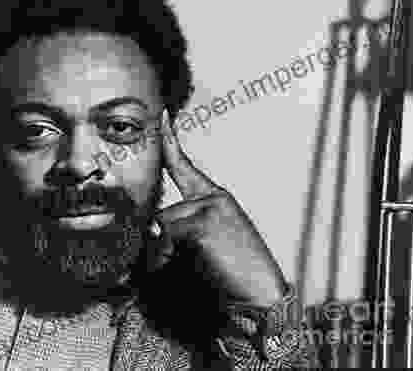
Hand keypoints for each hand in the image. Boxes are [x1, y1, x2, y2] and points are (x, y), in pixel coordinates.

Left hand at [147, 110, 287, 306]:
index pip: (185, 166)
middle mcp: (212, 198)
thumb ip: (185, 224)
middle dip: (160, 239)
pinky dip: (164, 257)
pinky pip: (164, 238)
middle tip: (181, 261)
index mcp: (216, 198)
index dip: (169, 141)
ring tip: (189, 266)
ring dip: (162, 252)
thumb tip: (150, 224)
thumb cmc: (236, 270)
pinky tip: (185, 266)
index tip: (161, 117)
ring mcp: (208, 209)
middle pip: (161, 211)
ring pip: (160, 225)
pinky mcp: (201, 224)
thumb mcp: (212, 239)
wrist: (262, 294)